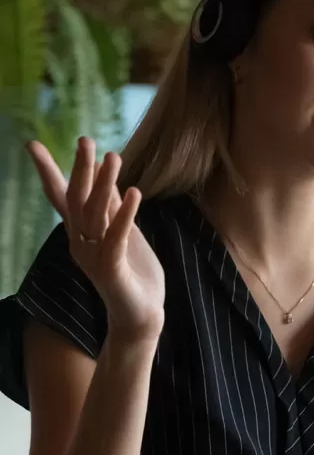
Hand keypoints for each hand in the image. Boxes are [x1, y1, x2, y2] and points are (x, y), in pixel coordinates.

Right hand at [26, 137, 165, 343]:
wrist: (141, 314)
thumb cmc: (132, 273)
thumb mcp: (123, 233)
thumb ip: (112, 208)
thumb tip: (105, 175)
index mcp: (81, 233)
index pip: (61, 197)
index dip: (48, 171)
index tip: (32, 144)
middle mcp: (81, 243)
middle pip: (76, 200)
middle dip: (79, 169)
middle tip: (85, 139)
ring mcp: (93, 257)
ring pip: (95, 215)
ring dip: (104, 184)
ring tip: (114, 156)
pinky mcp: (112, 269)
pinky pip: (116, 237)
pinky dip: (125, 214)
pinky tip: (133, 192)